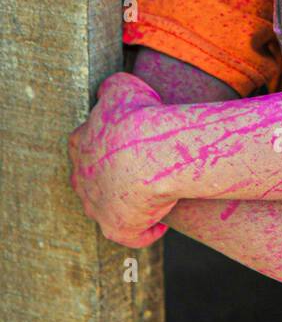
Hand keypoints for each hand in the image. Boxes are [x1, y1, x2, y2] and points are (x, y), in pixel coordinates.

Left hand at [68, 72, 173, 247]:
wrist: (149, 155)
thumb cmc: (139, 117)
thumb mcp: (124, 87)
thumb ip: (112, 88)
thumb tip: (108, 91)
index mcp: (80, 144)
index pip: (83, 144)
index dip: (105, 144)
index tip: (125, 143)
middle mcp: (82, 178)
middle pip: (91, 180)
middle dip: (109, 177)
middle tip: (136, 172)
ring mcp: (95, 205)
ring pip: (107, 208)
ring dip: (127, 205)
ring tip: (151, 199)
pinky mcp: (115, 227)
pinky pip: (131, 234)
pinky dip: (146, 231)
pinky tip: (161, 225)